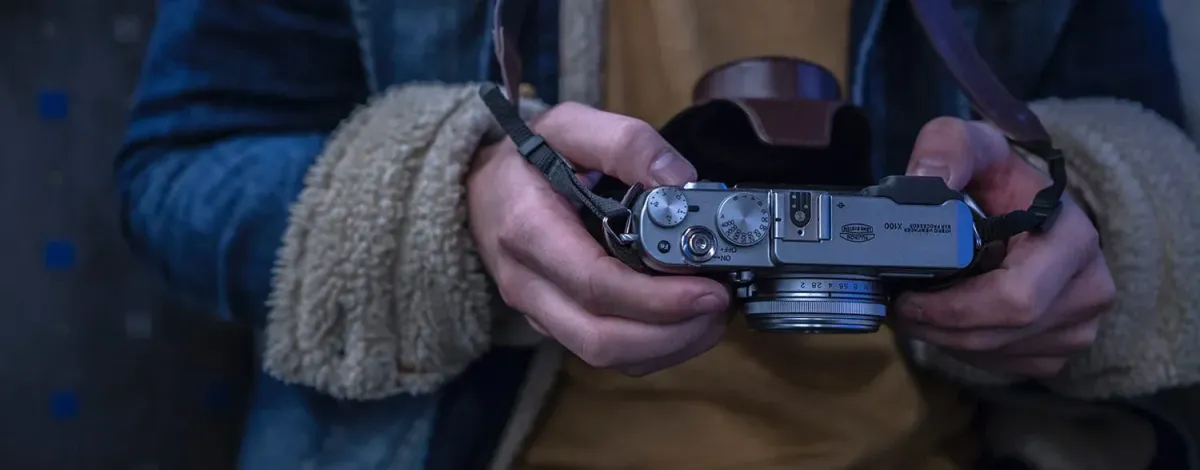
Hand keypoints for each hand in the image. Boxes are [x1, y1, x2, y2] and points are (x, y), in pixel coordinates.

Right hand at [467, 102, 730, 374]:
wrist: (477, 189)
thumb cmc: (524, 157)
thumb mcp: (567, 125)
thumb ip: (624, 142)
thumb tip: (681, 181)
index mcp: (529, 231)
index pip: (596, 284)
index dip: (659, 298)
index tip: (710, 288)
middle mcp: (528, 284)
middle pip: (602, 339)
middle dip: (673, 333)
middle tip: (721, 305)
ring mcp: (539, 312)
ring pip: (607, 358)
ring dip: (669, 347)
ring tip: (713, 315)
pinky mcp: (554, 325)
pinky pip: (606, 354)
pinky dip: (653, 348)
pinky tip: (686, 321)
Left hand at [892, 117, 1115, 377]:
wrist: (1027, 203)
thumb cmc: (997, 177)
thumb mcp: (972, 144)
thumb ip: (948, 147)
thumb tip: (923, 178)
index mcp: (1073, 239)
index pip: (1015, 297)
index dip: (951, 308)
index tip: (902, 296)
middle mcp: (1089, 288)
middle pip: (1001, 333)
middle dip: (937, 327)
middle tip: (894, 308)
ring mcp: (1080, 326)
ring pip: (998, 354)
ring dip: (944, 340)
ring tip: (911, 311)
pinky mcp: (1061, 350)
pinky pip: (1004, 366)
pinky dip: (964, 350)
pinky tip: (943, 323)